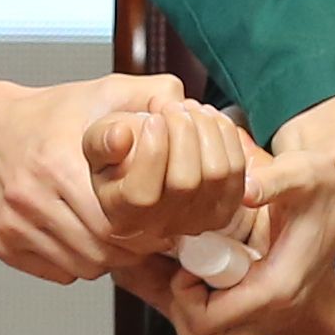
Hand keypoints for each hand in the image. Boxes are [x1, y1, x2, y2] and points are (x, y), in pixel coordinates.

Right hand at [0, 74, 208, 286]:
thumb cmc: (53, 116)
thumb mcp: (105, 91)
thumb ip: (153, 94)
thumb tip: (185, 110)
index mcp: (56, 165)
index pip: (113, 222)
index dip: (142, 224)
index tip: (154, 214)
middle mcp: (28, 199)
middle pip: (100, 250)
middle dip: (129, 244)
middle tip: (141, 226)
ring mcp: (12, 225)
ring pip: (81, 267)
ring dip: (106, 255)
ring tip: (112, 226)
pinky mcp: (1, 243)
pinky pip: (57, 271)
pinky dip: (77, 261)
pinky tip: (81, 232)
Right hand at [84, 91, 262, 263]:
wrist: (141, 160)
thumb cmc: (117, 149)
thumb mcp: (97, 141)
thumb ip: (101, 139)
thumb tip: (121, 136)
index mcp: (121, 214)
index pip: (141, 196)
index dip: (152, 152)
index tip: (152, 119)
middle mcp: (159, 226)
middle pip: (184, 183)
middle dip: (183, 132)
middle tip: (171, 107)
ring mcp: (195, 222)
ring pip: (217, 174)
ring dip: (206, 129)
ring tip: (188, 108)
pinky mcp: (223, 210)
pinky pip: (237, 171)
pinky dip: (226, 136)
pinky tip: (207, 118)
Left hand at [160, 92, 334, 334]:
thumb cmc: (322, 191)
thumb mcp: (304, 176)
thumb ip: (276, 180)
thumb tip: (247, 190)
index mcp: (277, 290)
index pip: (207, 320)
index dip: (184, 291)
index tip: (191, 258)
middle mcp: (273, 316)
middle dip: (180, 307)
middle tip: (183, 269)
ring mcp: (268, 322)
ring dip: (186, 319)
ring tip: (189, 278)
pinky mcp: (262, 319)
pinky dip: (197, 319)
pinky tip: (200, 281)